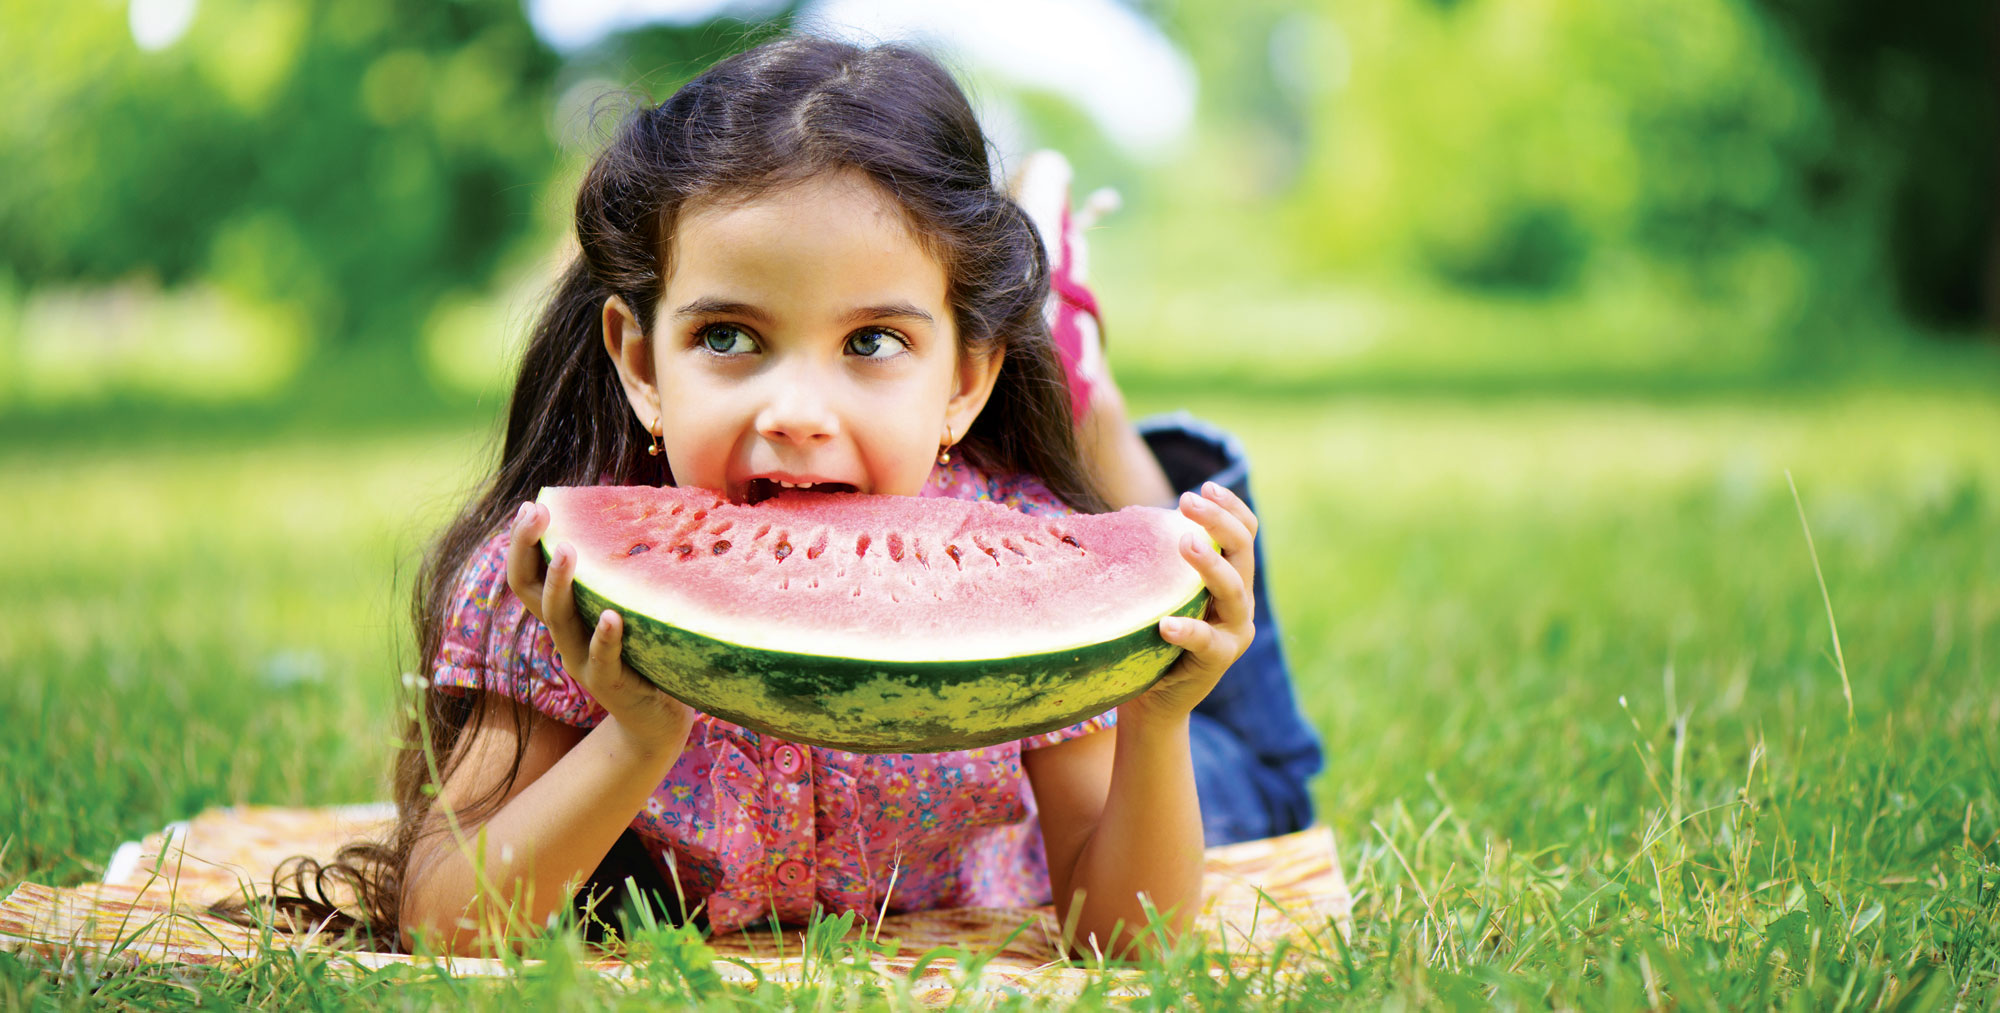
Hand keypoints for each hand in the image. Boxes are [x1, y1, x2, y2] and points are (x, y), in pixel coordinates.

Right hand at [506, 501, 696, 756]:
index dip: (522, 543)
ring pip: (559, 621)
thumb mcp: (625, 609)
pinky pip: (603, 659)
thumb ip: (617, 576)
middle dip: (526, 548)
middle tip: (534, 512)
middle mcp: (565, 636)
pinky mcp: (610, 685)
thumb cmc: (643, 653)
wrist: (656, 720)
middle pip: (530, 591)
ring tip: (565, 550)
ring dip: (560, 584)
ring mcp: (583, 661)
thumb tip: (637, 512)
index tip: (532, 505)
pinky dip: (605, 637)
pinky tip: (612, 616)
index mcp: (565, 615)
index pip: (528, 575)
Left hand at [1127, 482, 1258, 722]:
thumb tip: (1130, 515)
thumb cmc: (1152, 637)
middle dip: (1219, 521)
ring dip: (1211, 565)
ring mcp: (1233, 631)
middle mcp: (1240, 601)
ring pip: (1234, 590)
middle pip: (1243, 551)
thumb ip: (1162, 563)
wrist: (1155, 699)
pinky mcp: (1218, 660)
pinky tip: (1166, 624)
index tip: (1204, 485)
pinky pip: (1206, 642)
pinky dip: (1188, 630)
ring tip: (1186, 542)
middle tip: (1188, 500)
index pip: (1245, 533)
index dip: (1231, 507)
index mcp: (1232, 578)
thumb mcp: (1161, 592)